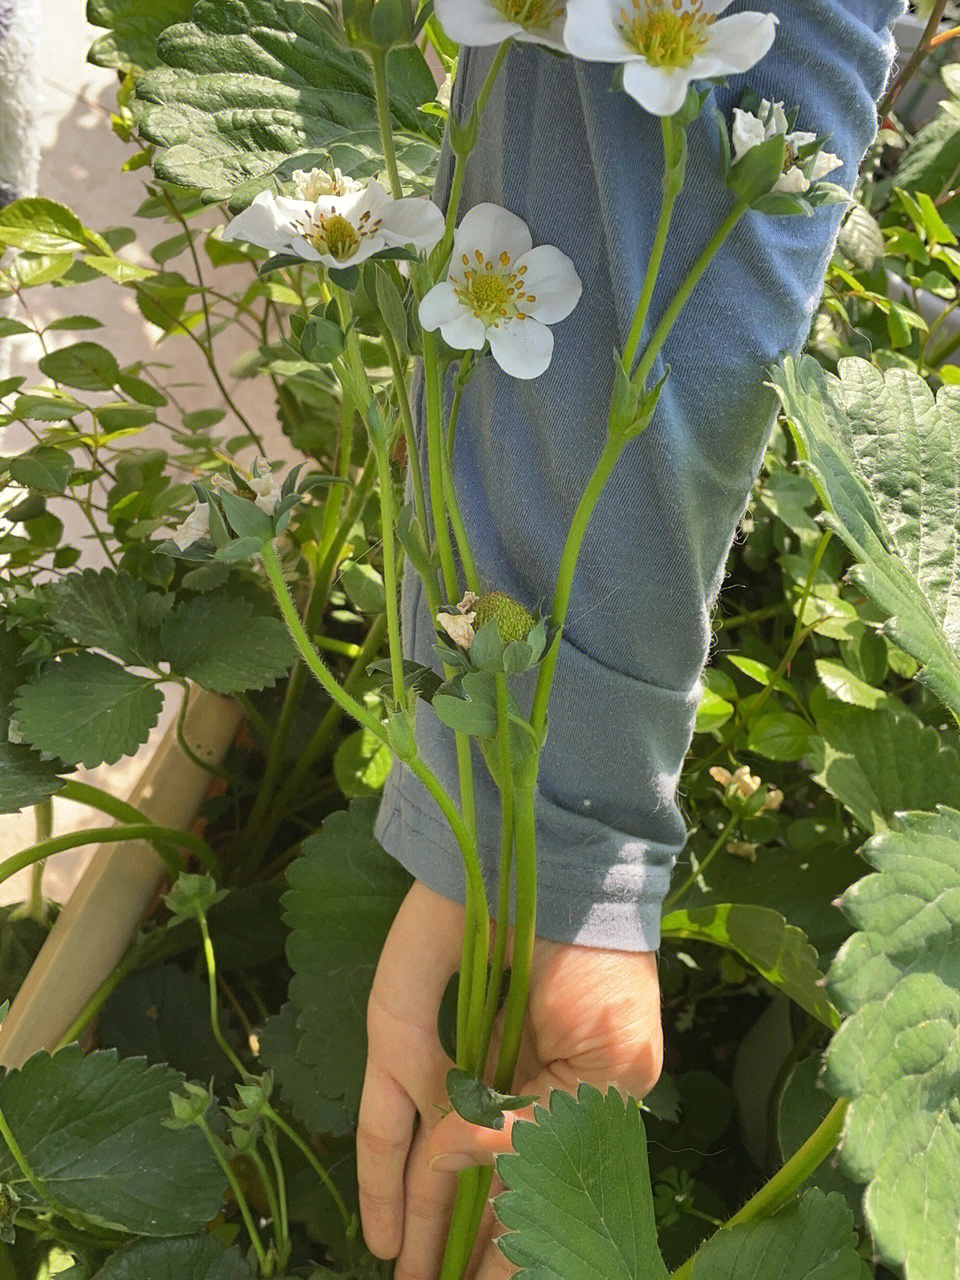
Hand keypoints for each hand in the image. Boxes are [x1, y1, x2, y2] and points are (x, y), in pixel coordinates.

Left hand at [357, 880, 662, 1279]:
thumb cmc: (603, 962)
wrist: (560, 865)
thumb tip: (456, 1161)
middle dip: (464, 1251)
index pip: (536, 1187)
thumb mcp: (607, 1060)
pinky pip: (383, 1109)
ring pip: (427, 1166)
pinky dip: (381, 1169)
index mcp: (561, 1092)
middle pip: (476, 1187)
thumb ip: (535, 1124)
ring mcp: (446, 1058)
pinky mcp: (399, 1026)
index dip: (522, 1248)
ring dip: (423, 1231)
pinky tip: (384, 1229)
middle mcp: (498, 1083)